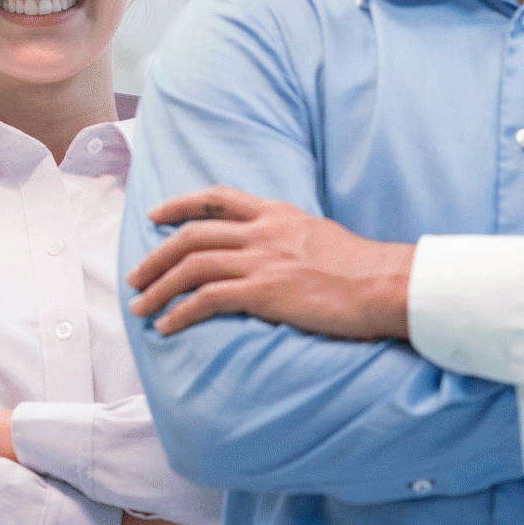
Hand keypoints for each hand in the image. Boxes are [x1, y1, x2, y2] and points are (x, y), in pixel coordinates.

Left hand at [128, 187, 412, 340]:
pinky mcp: (263, 292)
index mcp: (277, 214)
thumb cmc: (364, 270)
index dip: (180, 204)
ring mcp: (262, 260)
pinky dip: (179, 313)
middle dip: (156, 256)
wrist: (387, 284)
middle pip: (191, 235)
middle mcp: (263, 232)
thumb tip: (277, 251)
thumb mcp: (321, 236)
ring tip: (141, 307)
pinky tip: (166, 327)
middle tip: (135, 276)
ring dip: (158, 289)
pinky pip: (206, 300)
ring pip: (191, 267)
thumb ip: (291, 237)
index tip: (156, 215)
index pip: (217, 198)